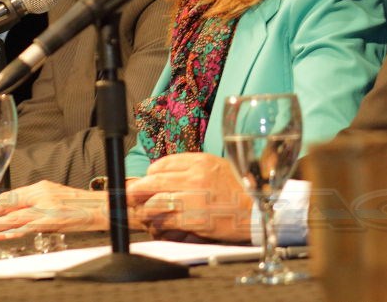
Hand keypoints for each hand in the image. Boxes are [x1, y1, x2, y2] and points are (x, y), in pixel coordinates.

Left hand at [0, 180, 108, 238]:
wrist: (102, 208)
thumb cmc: (80, 204)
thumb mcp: (54, 195)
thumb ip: (35, 201)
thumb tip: (15, 208)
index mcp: (40, 187)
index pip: (8, 196)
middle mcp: (39, 196)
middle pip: (5, 205)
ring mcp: (44, 209)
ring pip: (10, 218)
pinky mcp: (49, 222)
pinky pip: (23, 229)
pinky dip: (7, 233)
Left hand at [127, 152, 253, 242]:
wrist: (256, 212)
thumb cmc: (240, 190)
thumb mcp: (219, 167)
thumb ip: (194, 168)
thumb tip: (169, 174)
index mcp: (200, 161)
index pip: (162, 164)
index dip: (150, 174)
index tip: (147, 181)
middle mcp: (194, 177)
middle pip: (152, 181)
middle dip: (136, 191)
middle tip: (129, 197)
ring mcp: (193, 198)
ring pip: (154, 202)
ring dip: (145, 210)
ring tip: (145, 214)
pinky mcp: (193, 219)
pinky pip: (165, 221)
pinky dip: (158, 225)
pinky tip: (159, 226)